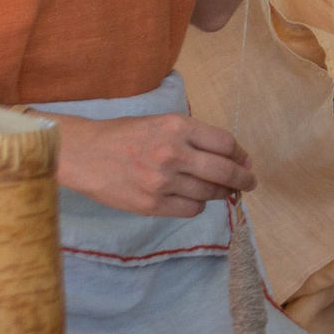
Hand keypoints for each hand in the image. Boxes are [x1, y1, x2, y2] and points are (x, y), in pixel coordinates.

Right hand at [51, 112, 256, 218]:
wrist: (84, 154)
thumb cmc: (125, 135)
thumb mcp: (162, 123)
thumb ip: (194, 137)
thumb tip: (231, 156)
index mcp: (178, 127)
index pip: (226, 144)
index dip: (241, 156)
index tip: (245, 162)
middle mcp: (173, 153)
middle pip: (224, 171)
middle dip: (242, 179)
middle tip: (249, 183)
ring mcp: (162, 181)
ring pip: (209, 193)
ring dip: (220, 193)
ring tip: (221, 192)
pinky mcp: (151, 205)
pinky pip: (190, 209)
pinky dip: (198, 205)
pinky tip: (194, 199)